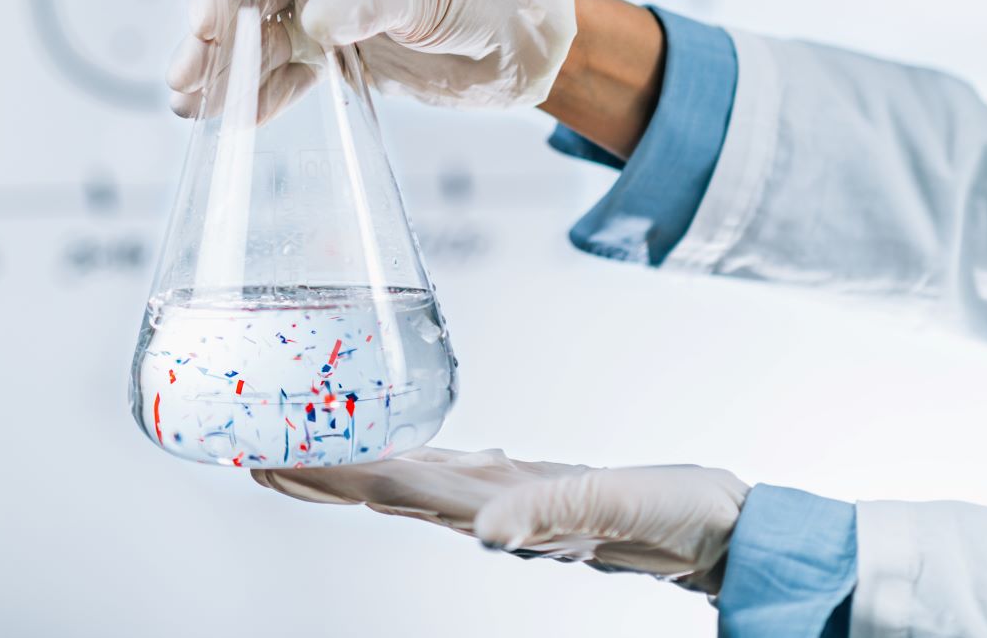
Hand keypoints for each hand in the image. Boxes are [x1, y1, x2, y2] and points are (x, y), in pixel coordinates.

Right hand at [167, 0, 576, 115]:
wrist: (519, 47)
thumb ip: (365, 4)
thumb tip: (313, 21)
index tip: (208, 22)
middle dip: (213, 38)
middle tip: (186, 78)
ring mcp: (325, 14)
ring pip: (257, 41)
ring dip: (227, 74)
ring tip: (194, 109)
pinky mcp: (336, 57)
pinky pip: (285, 76)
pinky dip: (260, 97)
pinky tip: (235, 122)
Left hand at [251, 447, 748, 593]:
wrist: (730, 532)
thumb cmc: (678, 518)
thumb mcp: (611, 506)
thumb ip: (544, 516)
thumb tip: (481, 534)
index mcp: (492, 509)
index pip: (386, 485)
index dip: (323, 476)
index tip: (264, 464)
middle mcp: (487, 508)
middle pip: (381, 485)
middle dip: (318, 474)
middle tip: (256, 459)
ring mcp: (509, 498)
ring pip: (413, 479)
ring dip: (357, 468)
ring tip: (309, 453)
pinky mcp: (536, 484)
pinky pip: (460, 470)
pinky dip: (421, 459)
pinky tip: (413, 452)